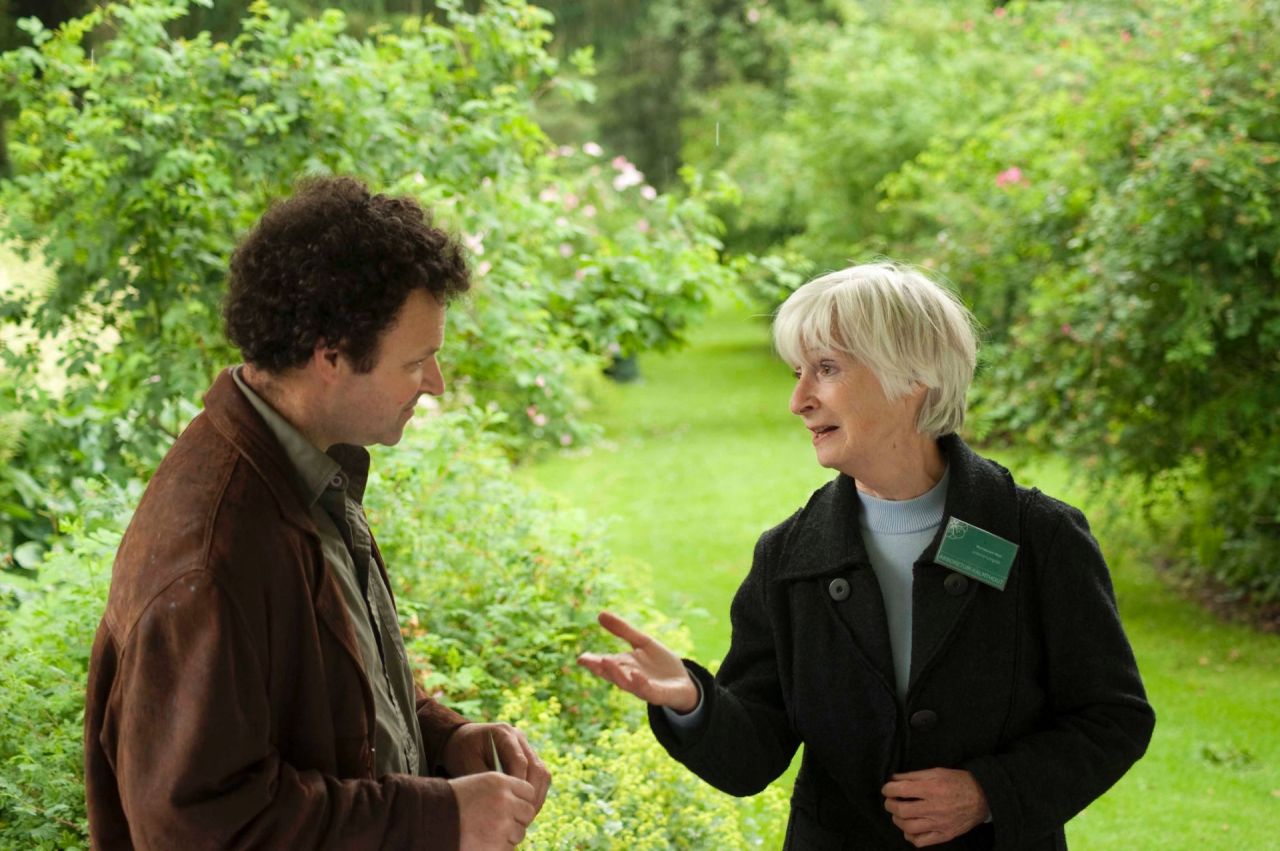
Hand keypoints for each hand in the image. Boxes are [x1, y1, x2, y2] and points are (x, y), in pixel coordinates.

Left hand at [442, 723, 550, 812]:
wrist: (461, 738)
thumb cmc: (461, 752)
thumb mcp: (467, 764)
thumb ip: (485, 780)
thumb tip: (501, 802)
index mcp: (503, 734)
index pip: (520, 761)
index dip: (519, 786)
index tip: (513, 807)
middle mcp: (519, 737)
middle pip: (537, 767)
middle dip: (533, 795)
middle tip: (524, 817)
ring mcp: (526, 746)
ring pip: (542, 773)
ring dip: (538, 796)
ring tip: (527, 817)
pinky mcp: (528, 756)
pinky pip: (539, 776)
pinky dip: (536, 793)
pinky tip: (526, 809)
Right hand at [451, 772, 536, 849]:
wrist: (429, 818)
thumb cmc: (450, 801)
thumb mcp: (477, 784)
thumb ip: (500, 792)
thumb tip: (519, 804)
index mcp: (500, 782)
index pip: (528, 791)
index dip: (522, 800)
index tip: (514, 807)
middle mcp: (505, 801)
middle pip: (527, 812)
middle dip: (518, 819)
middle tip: (504, 823)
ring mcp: (502, 824)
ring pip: (520, 832)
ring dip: (510, 835)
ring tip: (491, 834)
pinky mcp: (496, 844)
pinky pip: (509, 847)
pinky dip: (501, 847)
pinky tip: (485, 842)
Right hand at [577, 611, 698, 712]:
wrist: (685, 682)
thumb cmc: (660, 664)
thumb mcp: (643, 642)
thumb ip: (623, 630)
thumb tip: (600, 614)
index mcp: (624, 666)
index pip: (605, 663)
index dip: (592, 662)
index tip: (580, 658)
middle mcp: (630, 678)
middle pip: (612, 674)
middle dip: (600, 667)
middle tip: (586, 660)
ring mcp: (643, 687)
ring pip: (626, 683)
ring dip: (616, 673)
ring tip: (605, 660)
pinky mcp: (658, 694)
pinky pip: (647, 690)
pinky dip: (640, 683)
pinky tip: (635, 674)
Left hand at [882, 768, 989, 846]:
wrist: (983, 797)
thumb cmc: (958, 782)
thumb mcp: (936, 771)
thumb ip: (914, 775)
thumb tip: (894, 778)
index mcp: (932, 788)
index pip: (901, 790)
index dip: (888, 789)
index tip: (887, 789)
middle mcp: (935, 808)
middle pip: (901, 811)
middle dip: (890, 805)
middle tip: (891, 801)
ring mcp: (940, 824)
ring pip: (908, 828)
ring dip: (898, 820)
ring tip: (899, 814)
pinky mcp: (945, 835)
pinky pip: (921, 842)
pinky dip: (910, 836)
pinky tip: (910, 828)